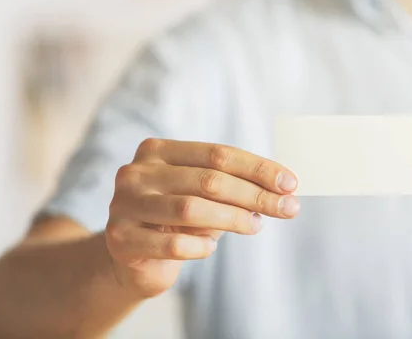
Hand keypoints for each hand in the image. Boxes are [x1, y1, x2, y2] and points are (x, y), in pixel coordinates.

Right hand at [105, 139, 299, 297]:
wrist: (132, 260)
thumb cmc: (176, 222)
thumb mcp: (203, 198)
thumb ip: (235, 188)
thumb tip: (285, 189)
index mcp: (158, 151)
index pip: (218, 154)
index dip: (258, 168)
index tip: (291, 183)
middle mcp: (137, 172)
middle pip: (209, 179)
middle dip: (255, 194)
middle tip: (289, 208)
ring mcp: (124, 204)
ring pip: (191, 209)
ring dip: (234, 219)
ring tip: (256, 226)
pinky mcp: (120, 239)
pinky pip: (172, 243)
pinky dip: (199, 246)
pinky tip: (210, 248)